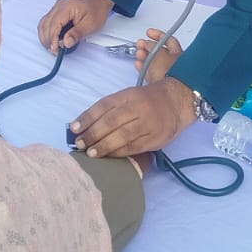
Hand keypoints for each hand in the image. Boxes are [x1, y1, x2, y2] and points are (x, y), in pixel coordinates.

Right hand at [38, 0, 111, 52]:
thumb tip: (66, 42)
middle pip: (45, 25)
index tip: (55, 50)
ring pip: (43, 24)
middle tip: (54, 51)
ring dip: (45, 37)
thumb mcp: (90, 25)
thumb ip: (77, 34)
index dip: (52, 39)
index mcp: (67, 7)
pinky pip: (46, 23)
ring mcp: (56, 8)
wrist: (99, 1)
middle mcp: (59, 6)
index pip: (54, 25)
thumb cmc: (96, 10)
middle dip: (47, 40)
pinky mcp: (56, 12)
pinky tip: (51, 40)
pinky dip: (46, 33)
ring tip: (52, 48)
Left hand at [69, 78, 195, 158]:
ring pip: (122, 136)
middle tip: (79, 143)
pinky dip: (118, 153)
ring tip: (90, 153)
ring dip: (103, 146)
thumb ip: (110, 108)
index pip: (104, 105)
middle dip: (93, 134)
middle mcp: (138, 108)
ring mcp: (148, 124)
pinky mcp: (155, 138)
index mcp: (129, 95)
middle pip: (111, 121)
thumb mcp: (129, 96)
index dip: (87, 117)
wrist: (178, 102)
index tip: (73, 128)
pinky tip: (108, 157)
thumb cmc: (147, 100)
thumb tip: (83, 125)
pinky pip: (133, 147)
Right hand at [134, 29, 182, 82]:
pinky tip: (140, 68)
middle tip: (140, 45)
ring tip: (139, 55)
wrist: (171, 95)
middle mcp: (177, 64)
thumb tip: (147, 43)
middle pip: (161, 52)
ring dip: (146, 58)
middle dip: (149, 47)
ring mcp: (170, 75)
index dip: (158, 35)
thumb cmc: (171, 74)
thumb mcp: (157, 53)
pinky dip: (146, 70)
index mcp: (179, 54)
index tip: (150, 33)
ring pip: (156, 63)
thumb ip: (151, 46)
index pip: (169, 40)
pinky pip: (153, 74)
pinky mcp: (163, 86)